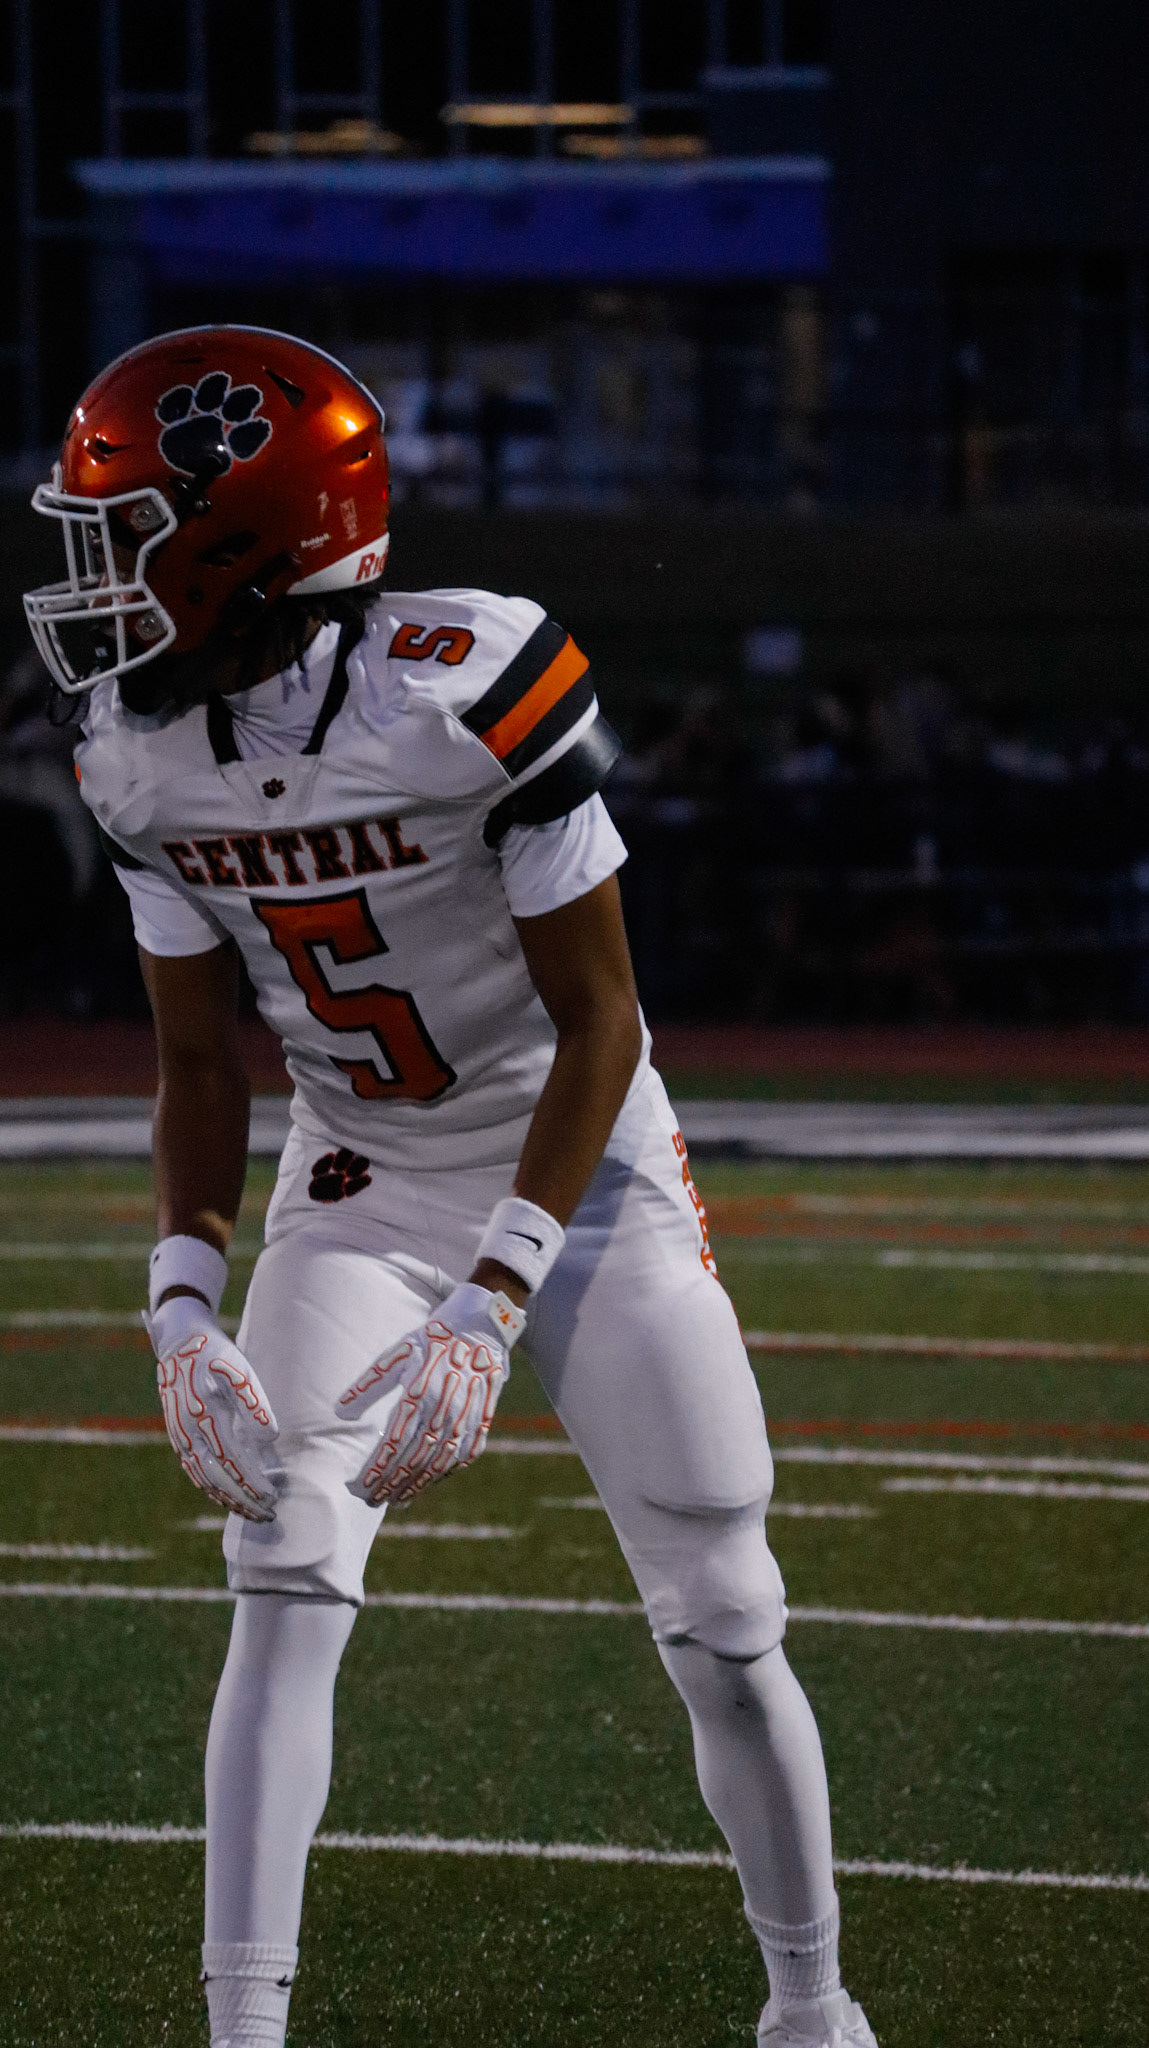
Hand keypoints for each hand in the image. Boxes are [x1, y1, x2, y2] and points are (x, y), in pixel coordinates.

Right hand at [145, 1294, 279, 1523]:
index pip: (231, 1461)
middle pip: (217, 1478)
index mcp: (204, 1416)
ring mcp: (179, 1437)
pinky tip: (228, 1497)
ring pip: (204, 1479)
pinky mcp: (177, 1437)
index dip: (251, 1482)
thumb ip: (254, 1404)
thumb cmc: (215, 1355)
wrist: (178, 1342)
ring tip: (253, 1513)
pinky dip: (212, 1488)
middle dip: (243, 1500)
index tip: (272, 1497)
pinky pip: (194, 1471)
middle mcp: (187, 1433)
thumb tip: (270, 1438)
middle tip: (269, 1514)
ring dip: (228, 1499)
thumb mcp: (239, 1370)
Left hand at [336, 1282, 524, 1507]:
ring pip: (438, 1464)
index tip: (359, 1487)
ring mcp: (467, 1419)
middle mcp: (445, 1410)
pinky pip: (462, 1456)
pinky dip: (443, 1474)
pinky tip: (427, 1482)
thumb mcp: (398, 1353)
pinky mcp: (483, 1421)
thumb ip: (369, 1385)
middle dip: (390, 1484)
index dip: (376, 1469)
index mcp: (421, 1392)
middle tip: (371, 1499)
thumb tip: (340, 1413)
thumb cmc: (434, 1339)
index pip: (394, 1443)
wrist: (484, 1327)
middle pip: (414, 1459)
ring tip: (395, 1500)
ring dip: (415, 1486)